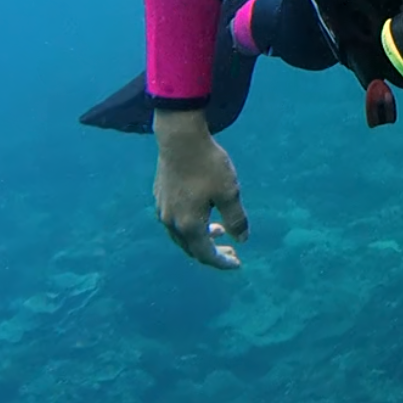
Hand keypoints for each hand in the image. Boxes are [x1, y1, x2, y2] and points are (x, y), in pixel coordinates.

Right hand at [152, 108, 249, 268]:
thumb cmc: (207, 165)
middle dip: (212, 252)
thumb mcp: (229, 193)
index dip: (222, 262)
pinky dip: (190, 225)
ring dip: (200, 238)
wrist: (180, 138)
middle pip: (191, 248)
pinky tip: (202, 212)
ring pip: (181, 235)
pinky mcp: (160, 196)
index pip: (206, 254)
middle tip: (231, 251)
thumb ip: (236, 219)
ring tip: (218, 230)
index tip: (237, 263)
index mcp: (188, 225)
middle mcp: (171, 221)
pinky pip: (175, 221)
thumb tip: (242, 240)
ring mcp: (162, 209)